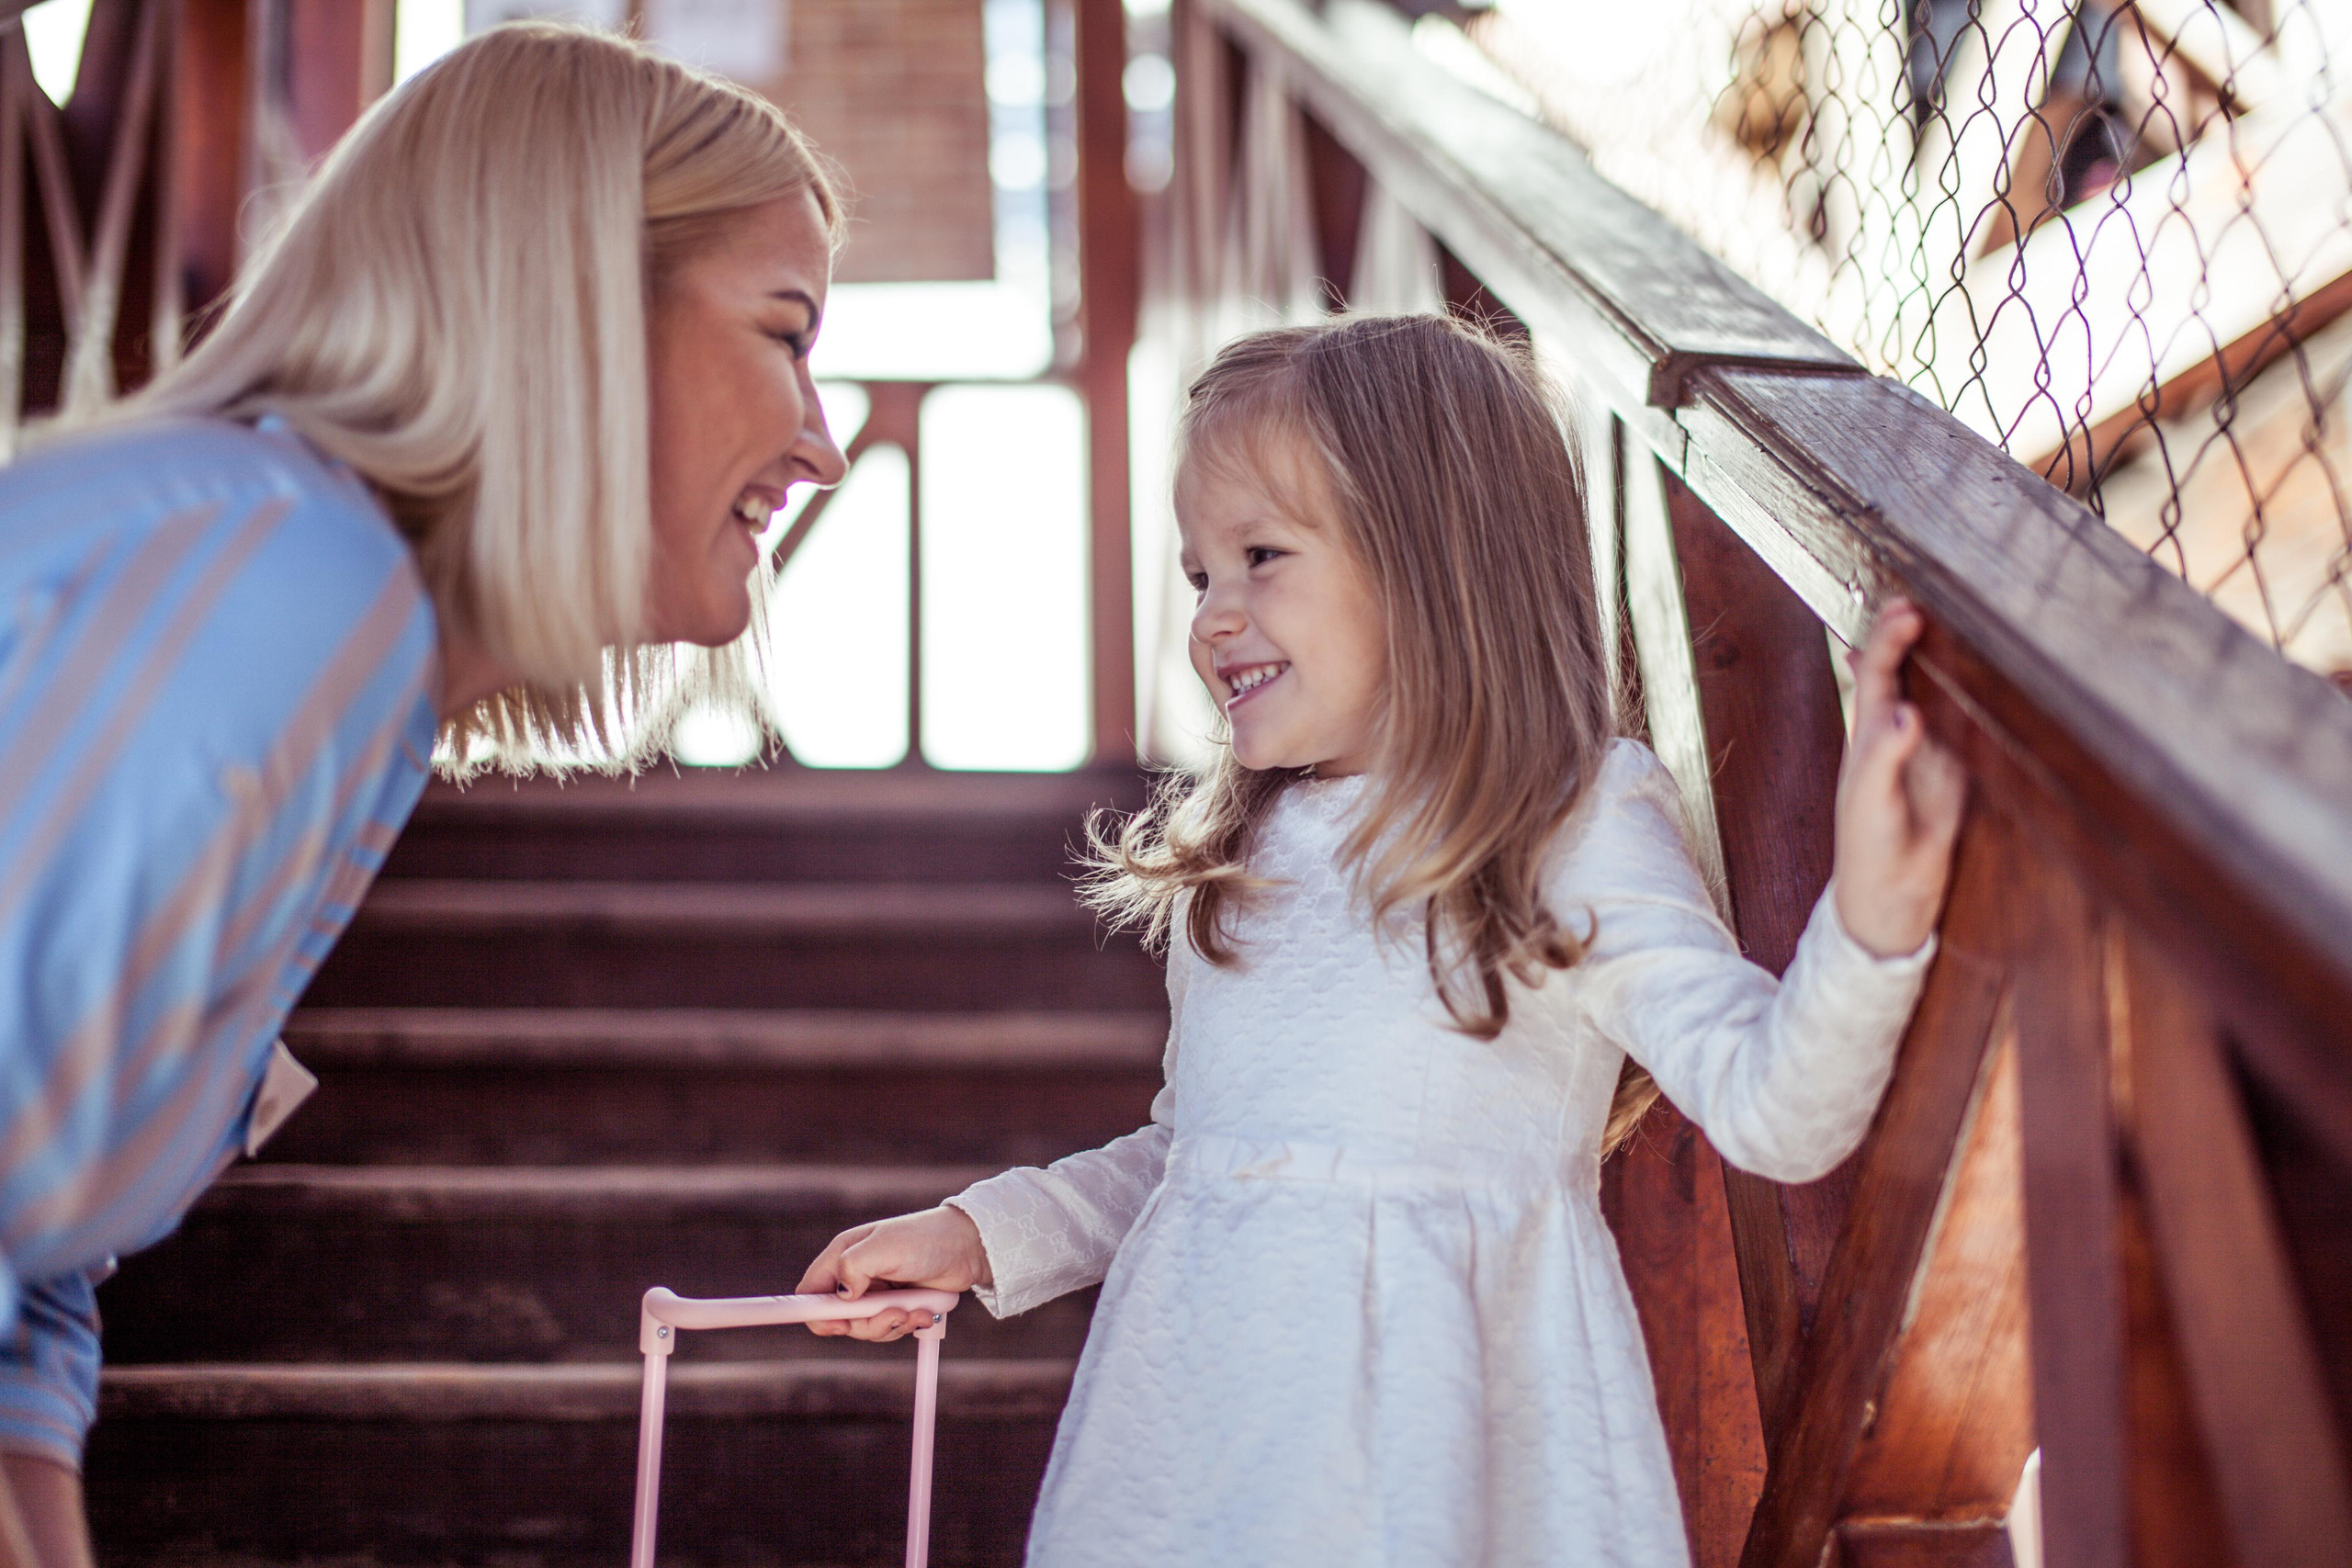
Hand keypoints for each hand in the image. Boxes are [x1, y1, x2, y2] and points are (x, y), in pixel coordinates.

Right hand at [795, 1206, 992, 1342]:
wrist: (967, 1247)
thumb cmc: (925, 1239)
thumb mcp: (886, 1247)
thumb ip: (854, 1266)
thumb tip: (841, 1296)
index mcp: (843, 1256)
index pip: (811, 1292)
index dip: (817, 1314)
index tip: (840, 1325)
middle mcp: (855, 1276)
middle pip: (840, 1319)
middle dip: (867, 1324)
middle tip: (894, 1314)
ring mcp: (875, 1293)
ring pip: (866, 1329)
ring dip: (892, 1325)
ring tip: (916, 1311)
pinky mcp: (895, 1305)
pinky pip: (889, 1328)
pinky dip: (906, 1325)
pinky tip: (924, 1312)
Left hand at [1832, 600, 1966, 957]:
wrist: (1891, 897)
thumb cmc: (1868, 850)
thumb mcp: (1871, 802)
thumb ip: (1885, 758)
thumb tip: (1906, 712)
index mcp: (1868, 738)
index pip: (1875, 675)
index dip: (1887, 641)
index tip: (1908, 612)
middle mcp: (1896, 738)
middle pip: (1900, 672)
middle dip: (1905, 636)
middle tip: (1920, 599)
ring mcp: (1926, 753)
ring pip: (1931, 693)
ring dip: (1936, 661)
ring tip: (1946, 621)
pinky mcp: (1954, 773)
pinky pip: (1963, 726)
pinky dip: (1968, 700)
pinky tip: (1977, 679)